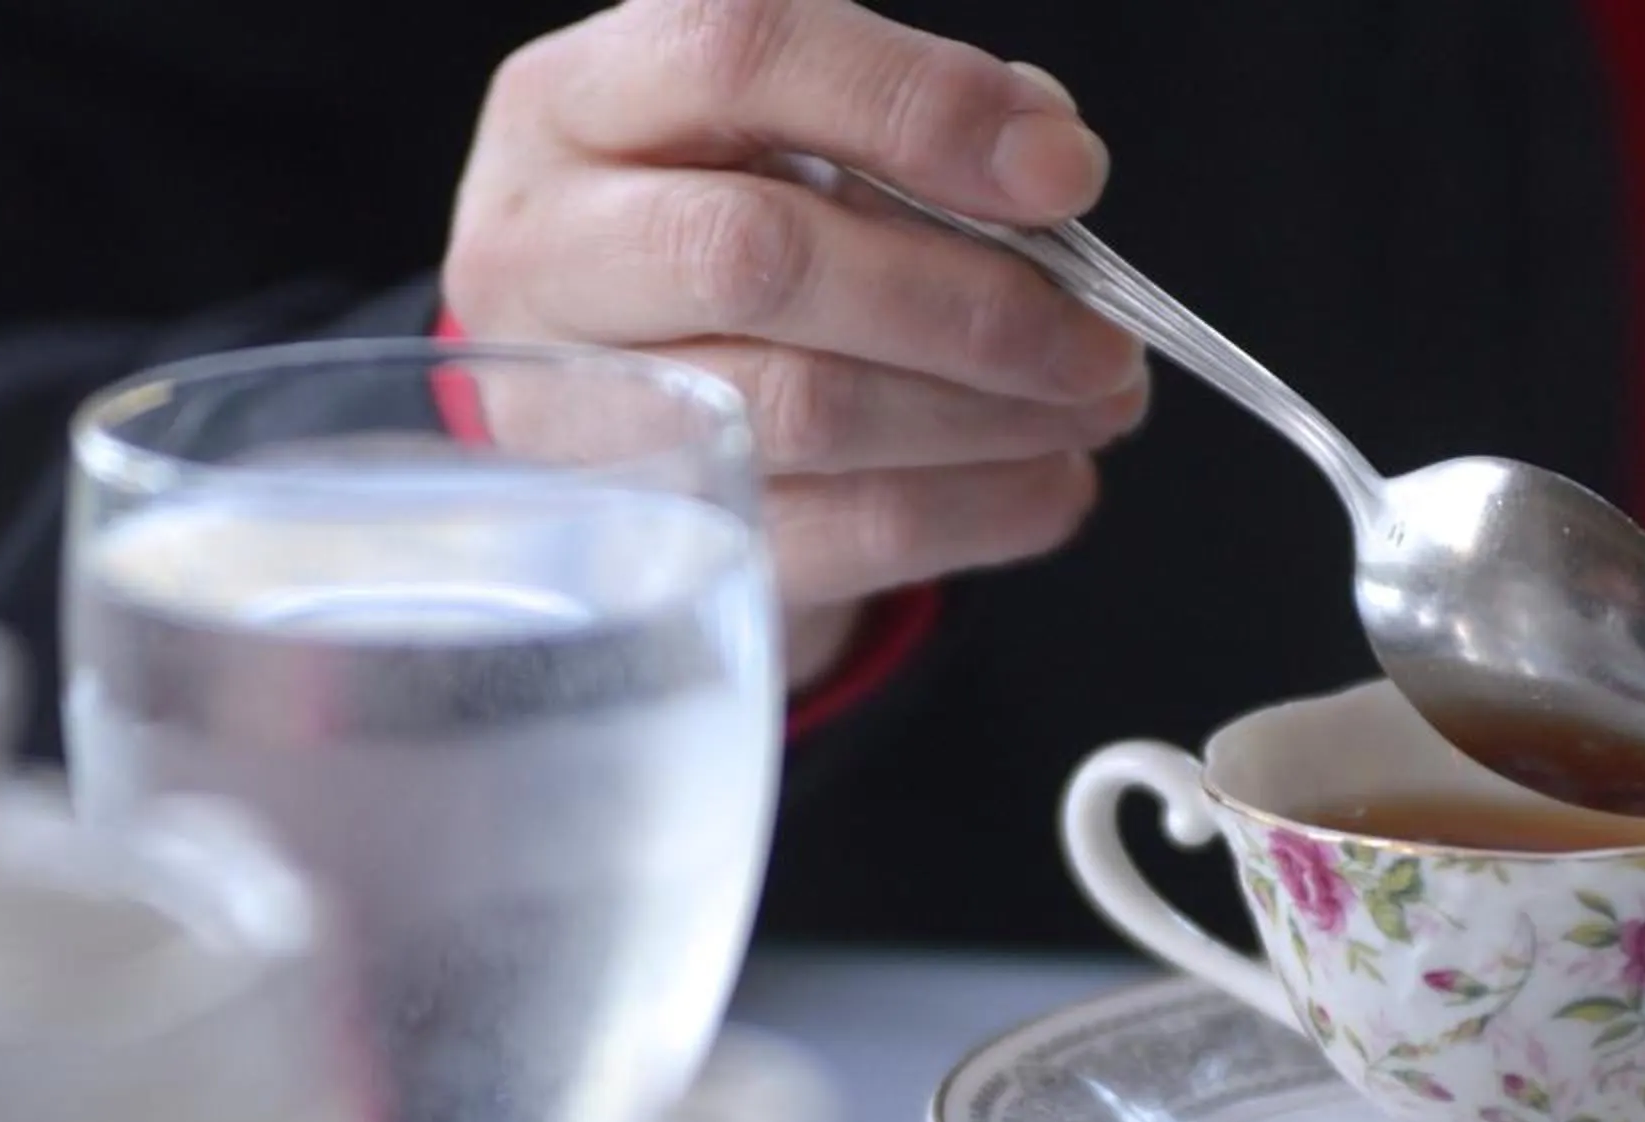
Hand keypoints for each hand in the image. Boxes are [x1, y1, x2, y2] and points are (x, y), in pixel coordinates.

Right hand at [443, 0, 1148, 688]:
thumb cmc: (713, 227)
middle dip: (969, 300)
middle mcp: (541, 250)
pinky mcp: (640, 542)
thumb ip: (898, 122)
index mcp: (575, 101)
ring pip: (800, 409)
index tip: (1066, 172)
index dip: (917, 105)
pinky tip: (1053, 485)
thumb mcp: (778, 135)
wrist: (607, 396)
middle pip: (759, 258)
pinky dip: (971, 512)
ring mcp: (573, 411)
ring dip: (988, 415)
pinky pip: (824, 533)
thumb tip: (1046, 168)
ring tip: (1096, 403)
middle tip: (1103, 336)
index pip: (739, 55)